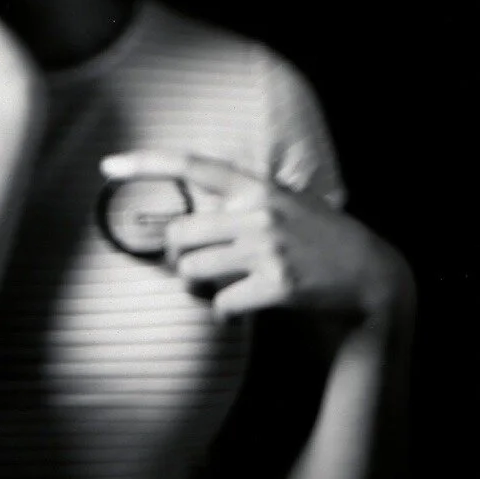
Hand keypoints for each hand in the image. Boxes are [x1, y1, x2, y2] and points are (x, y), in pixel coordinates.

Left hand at [99, 152, 410, 321]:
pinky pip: (221, 304)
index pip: (193, 167)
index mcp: (257, 187)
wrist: (372, 277)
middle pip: (181, 234)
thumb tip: (192, 221)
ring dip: (195, 288)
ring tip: (215, 290)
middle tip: (192, 269)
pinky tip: (237, 311)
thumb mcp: (284, 204)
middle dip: (178, 257)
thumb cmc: (319, 240)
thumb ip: (242, 202)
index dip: (146, 165)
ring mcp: (268, 249)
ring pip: (192, 271)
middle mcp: (258, 212)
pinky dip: (221, 313)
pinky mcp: (278, 286)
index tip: (107, 165)